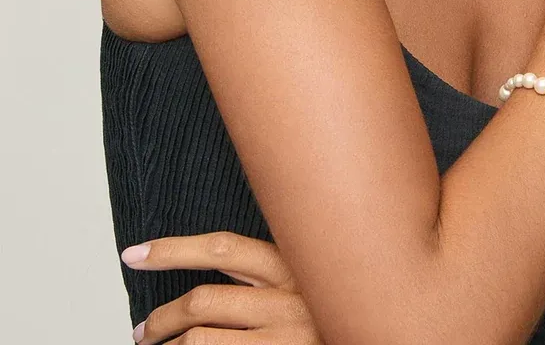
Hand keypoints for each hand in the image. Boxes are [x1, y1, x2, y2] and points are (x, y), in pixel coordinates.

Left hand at [121, 230, 320, 343]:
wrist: (372, 333)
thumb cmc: (329, 314)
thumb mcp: (309, 281)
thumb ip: (270, 273)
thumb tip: (208, 273)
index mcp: (293, 268)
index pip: (222, 249)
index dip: (172, 250)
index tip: (134, 254)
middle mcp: (288, 302)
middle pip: (203, 300)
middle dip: (161, 317)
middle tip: (142, 331)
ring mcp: (282, 341)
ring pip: (200, 340)